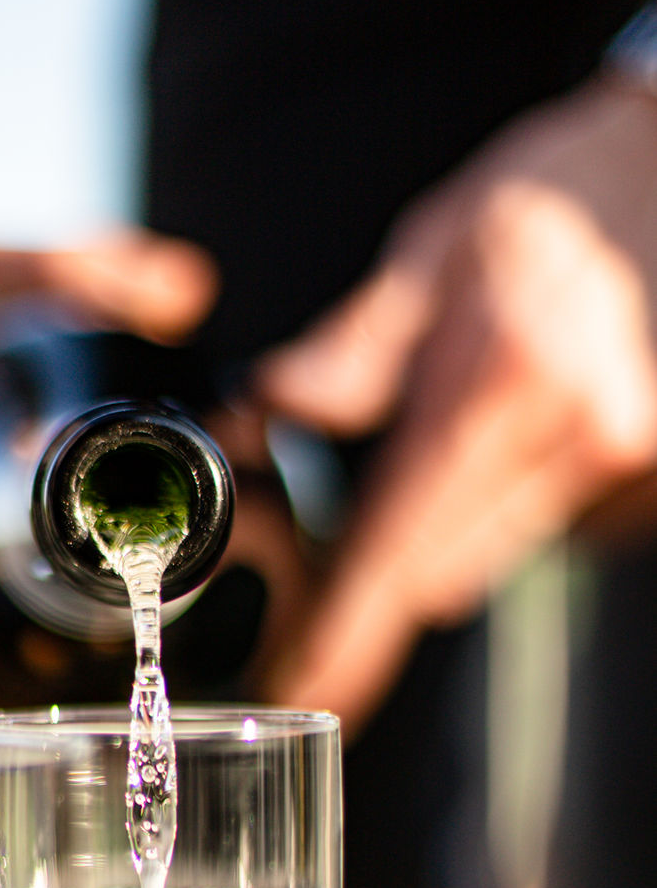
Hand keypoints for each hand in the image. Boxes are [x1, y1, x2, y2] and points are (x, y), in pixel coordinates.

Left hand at [256, 78, 656, 733]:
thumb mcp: (435, 251)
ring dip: (450, 529)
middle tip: (347, 530)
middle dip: (382, 570)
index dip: (345, 636)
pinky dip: (515, 503)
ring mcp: (623, 465)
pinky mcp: (646, 479)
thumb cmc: (557, 197)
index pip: (398, 551)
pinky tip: (523, 426)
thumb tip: (268, 415)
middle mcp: (575, 440)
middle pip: (442, 572)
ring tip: (466, 429)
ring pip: (494, 555)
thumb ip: (352, 353)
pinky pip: (554, 531)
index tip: (306, 690)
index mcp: (501, 385)